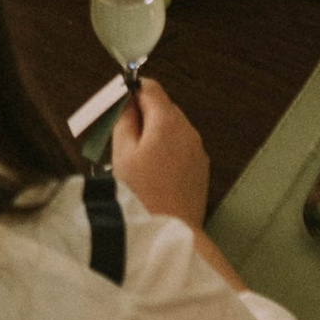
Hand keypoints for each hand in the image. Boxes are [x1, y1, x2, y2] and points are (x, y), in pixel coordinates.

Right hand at [111, 74, 209, 228]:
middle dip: (143, 115)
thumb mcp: (122, 152)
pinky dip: (168, 151)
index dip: (132, 90)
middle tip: (122, 136)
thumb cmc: (141, 194)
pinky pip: (182, 147)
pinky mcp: (201, 168)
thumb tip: (126, 101)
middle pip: (163, 107)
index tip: (118, 103)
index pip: (151, 88)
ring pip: (173, 128)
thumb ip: (123, 118)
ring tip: (137, 160)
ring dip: (156, 134)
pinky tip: (154, 172)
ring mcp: (197, 150)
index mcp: (167, 121)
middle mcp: (188, 130)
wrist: (168, 232)